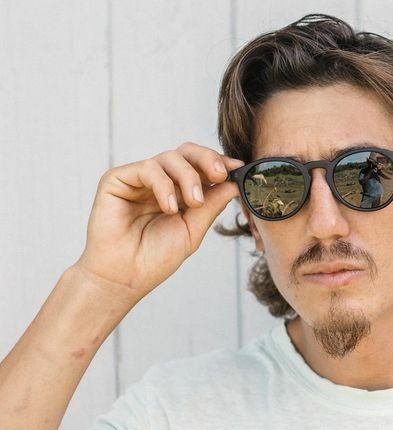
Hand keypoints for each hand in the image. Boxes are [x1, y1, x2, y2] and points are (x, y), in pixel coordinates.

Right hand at [73, 141, 244, 305]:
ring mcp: (138, 179)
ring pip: (170, 157)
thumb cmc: (155, 257)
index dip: (219, 162)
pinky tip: (169, 208)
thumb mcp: (193, 229)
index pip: (201, 166)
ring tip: (194, 203)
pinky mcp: (117, 179)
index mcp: (179, 191)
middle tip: (220, 174)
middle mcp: (160, 180)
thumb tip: (235, 183)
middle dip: (208, 158)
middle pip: (187, 152)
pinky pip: (147, 168)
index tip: (238, 167)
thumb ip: (212, 204)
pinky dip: (164, 185)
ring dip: (188, 177)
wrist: (124, 277)